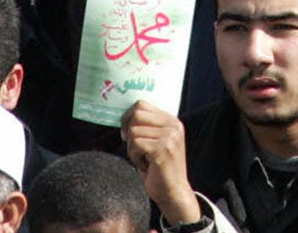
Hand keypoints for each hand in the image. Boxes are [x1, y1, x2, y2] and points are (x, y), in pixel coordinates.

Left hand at [123, 100, 203, 225]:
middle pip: (137, 114)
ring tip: (142, 159)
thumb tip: (124, 116)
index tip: (127, 133)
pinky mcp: (162, 149)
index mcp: (172, 121)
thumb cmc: (159, 168)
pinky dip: (134, 156)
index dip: (128, 117)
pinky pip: (136, 144)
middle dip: (128, 131)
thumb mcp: (157, 142)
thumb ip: (147, 127)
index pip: (142, 104)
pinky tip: (144, 165)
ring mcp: (169, 137)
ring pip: (134, 131)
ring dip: (132, 148)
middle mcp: (173, 126)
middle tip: (132, 147)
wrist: (173, 193)